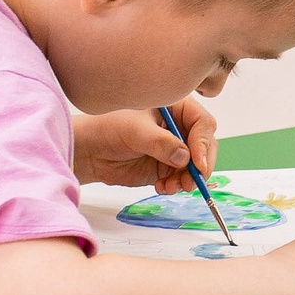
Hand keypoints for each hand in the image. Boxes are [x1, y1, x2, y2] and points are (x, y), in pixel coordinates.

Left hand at [73, 97, 216, 191]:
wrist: (90, 150)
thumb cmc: (109, 128)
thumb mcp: (136, 131)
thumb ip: (161, 143)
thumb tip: (185, 157)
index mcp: (176, 107)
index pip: (202, 124)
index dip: (203, 143)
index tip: (197, 163)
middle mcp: (180, 127)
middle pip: (204, 146)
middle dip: (200, 166)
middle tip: (191, 182)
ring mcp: (175, 147)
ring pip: (196, 166)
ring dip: (187, 179)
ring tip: (171, 187)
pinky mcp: (167, 166)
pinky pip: (182, 178)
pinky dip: (176, 186)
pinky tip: (162, 187)